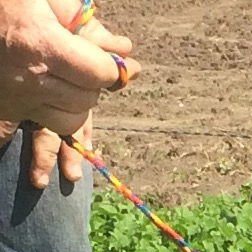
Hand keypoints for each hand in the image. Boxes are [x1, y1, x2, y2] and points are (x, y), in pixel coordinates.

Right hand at [0, 0, 138, 135]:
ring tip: (74, 78)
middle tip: (92, 63)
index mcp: (41, 43)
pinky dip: (61, 112)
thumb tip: (123, 48)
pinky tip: (56, 90)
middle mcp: (31, 78)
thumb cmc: (5, 1)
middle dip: (97, 82)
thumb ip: (82, 21)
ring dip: (81, 101)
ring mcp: (20, 98)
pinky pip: (49, 124)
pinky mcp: (10, 110)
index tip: (124, 62)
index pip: (99, 73)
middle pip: (88, 98)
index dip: (116, 68)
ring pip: (72, 119)